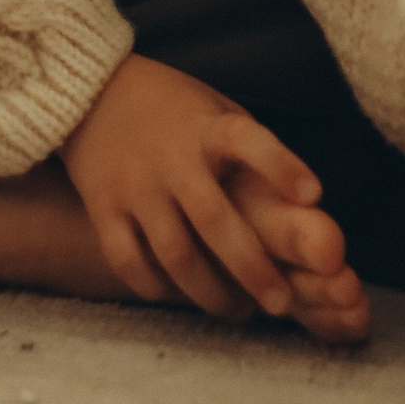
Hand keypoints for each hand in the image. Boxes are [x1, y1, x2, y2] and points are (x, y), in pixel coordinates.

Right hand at [60, 52, 366, 340]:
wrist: (90, 93)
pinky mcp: (102, 207)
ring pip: (174, 253)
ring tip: (238, 310)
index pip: (246, 140)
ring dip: (210, 292)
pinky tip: (180, 294)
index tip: (314, 195)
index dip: (279, 166)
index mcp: (204, 127)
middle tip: (281, 304)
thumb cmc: (171, 109)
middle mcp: (170, 157)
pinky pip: (129, 261)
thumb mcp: (215, 110)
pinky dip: (156, 287)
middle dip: (252, 268)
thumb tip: (302, 208)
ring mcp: (133, 185)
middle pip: (214, 220)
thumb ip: (249, 151)